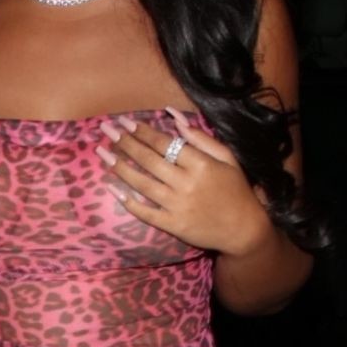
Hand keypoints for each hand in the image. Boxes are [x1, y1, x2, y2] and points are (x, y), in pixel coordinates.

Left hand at [95, 107, 271, 256]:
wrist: (244, 229)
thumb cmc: (236, 190)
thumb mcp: (227, 158)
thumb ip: (201, 137)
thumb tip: (174, 117)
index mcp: (201, 164)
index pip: (165, 143)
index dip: (143, 132)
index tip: (126, 122)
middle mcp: (186, 183)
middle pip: (149, 160)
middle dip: (125, 143)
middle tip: (107, 131)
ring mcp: (177, 206)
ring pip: (142, 183)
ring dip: (120, 167)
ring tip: (103, 154)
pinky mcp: (172, 225)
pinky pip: (145, 212)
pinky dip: (128, 201)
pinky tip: (112, 189)